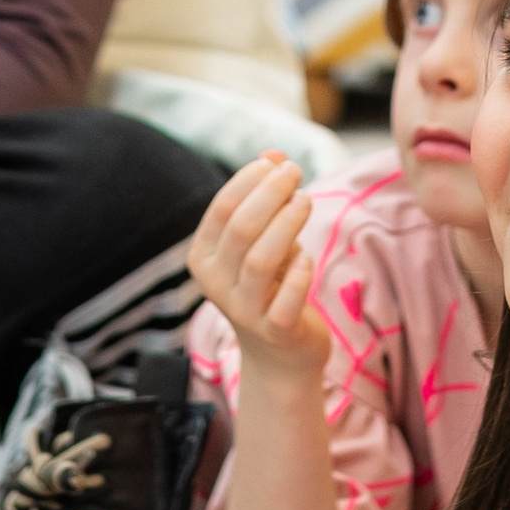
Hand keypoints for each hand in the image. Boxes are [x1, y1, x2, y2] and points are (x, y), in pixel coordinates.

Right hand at [189, 157, 325, 375]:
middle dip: (272, 193)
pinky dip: (299, 274)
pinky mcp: (275, 331)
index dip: (251, 180)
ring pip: (261, 259)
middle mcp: (216, 284)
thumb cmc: (270, 284)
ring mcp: (243, 311)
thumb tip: (273, 154)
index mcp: (203, 257)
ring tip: (306, 201)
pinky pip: (286, 300)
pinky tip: (306, 258)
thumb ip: (264, 196)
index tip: (279, 164)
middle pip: (242, 229)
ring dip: (287, 223)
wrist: (280, 355)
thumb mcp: (263, 238)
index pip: (222, 209)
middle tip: (296, 173)